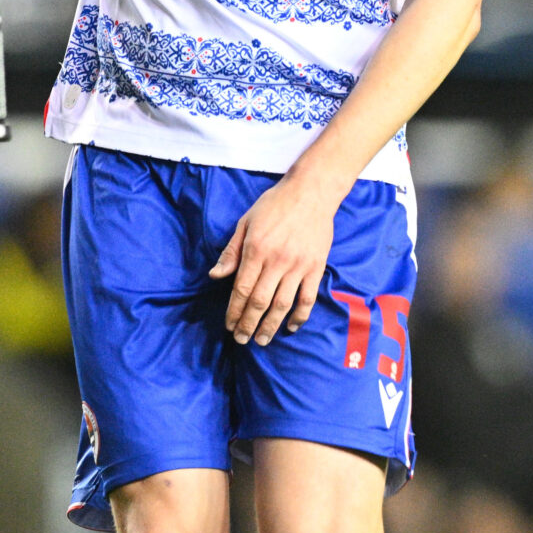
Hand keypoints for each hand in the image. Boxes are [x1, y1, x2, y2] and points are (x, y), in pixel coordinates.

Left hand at [212, 170, 343, 345]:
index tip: (229, 325)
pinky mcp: (316, 267)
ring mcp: (299, 266)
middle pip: (260, 302)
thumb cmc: (274, 205)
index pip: (242, 290)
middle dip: (248, 324)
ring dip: (270, 326)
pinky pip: (307, 298)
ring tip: (262, 340)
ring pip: (282, 305)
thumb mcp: (246, 222)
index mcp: (256, 250)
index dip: (234, 311)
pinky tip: (290, 327)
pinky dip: (300, 316)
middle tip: (241, 340)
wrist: (311, 192)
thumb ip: (231, 251)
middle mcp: (277, 261)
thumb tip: (216, 276)